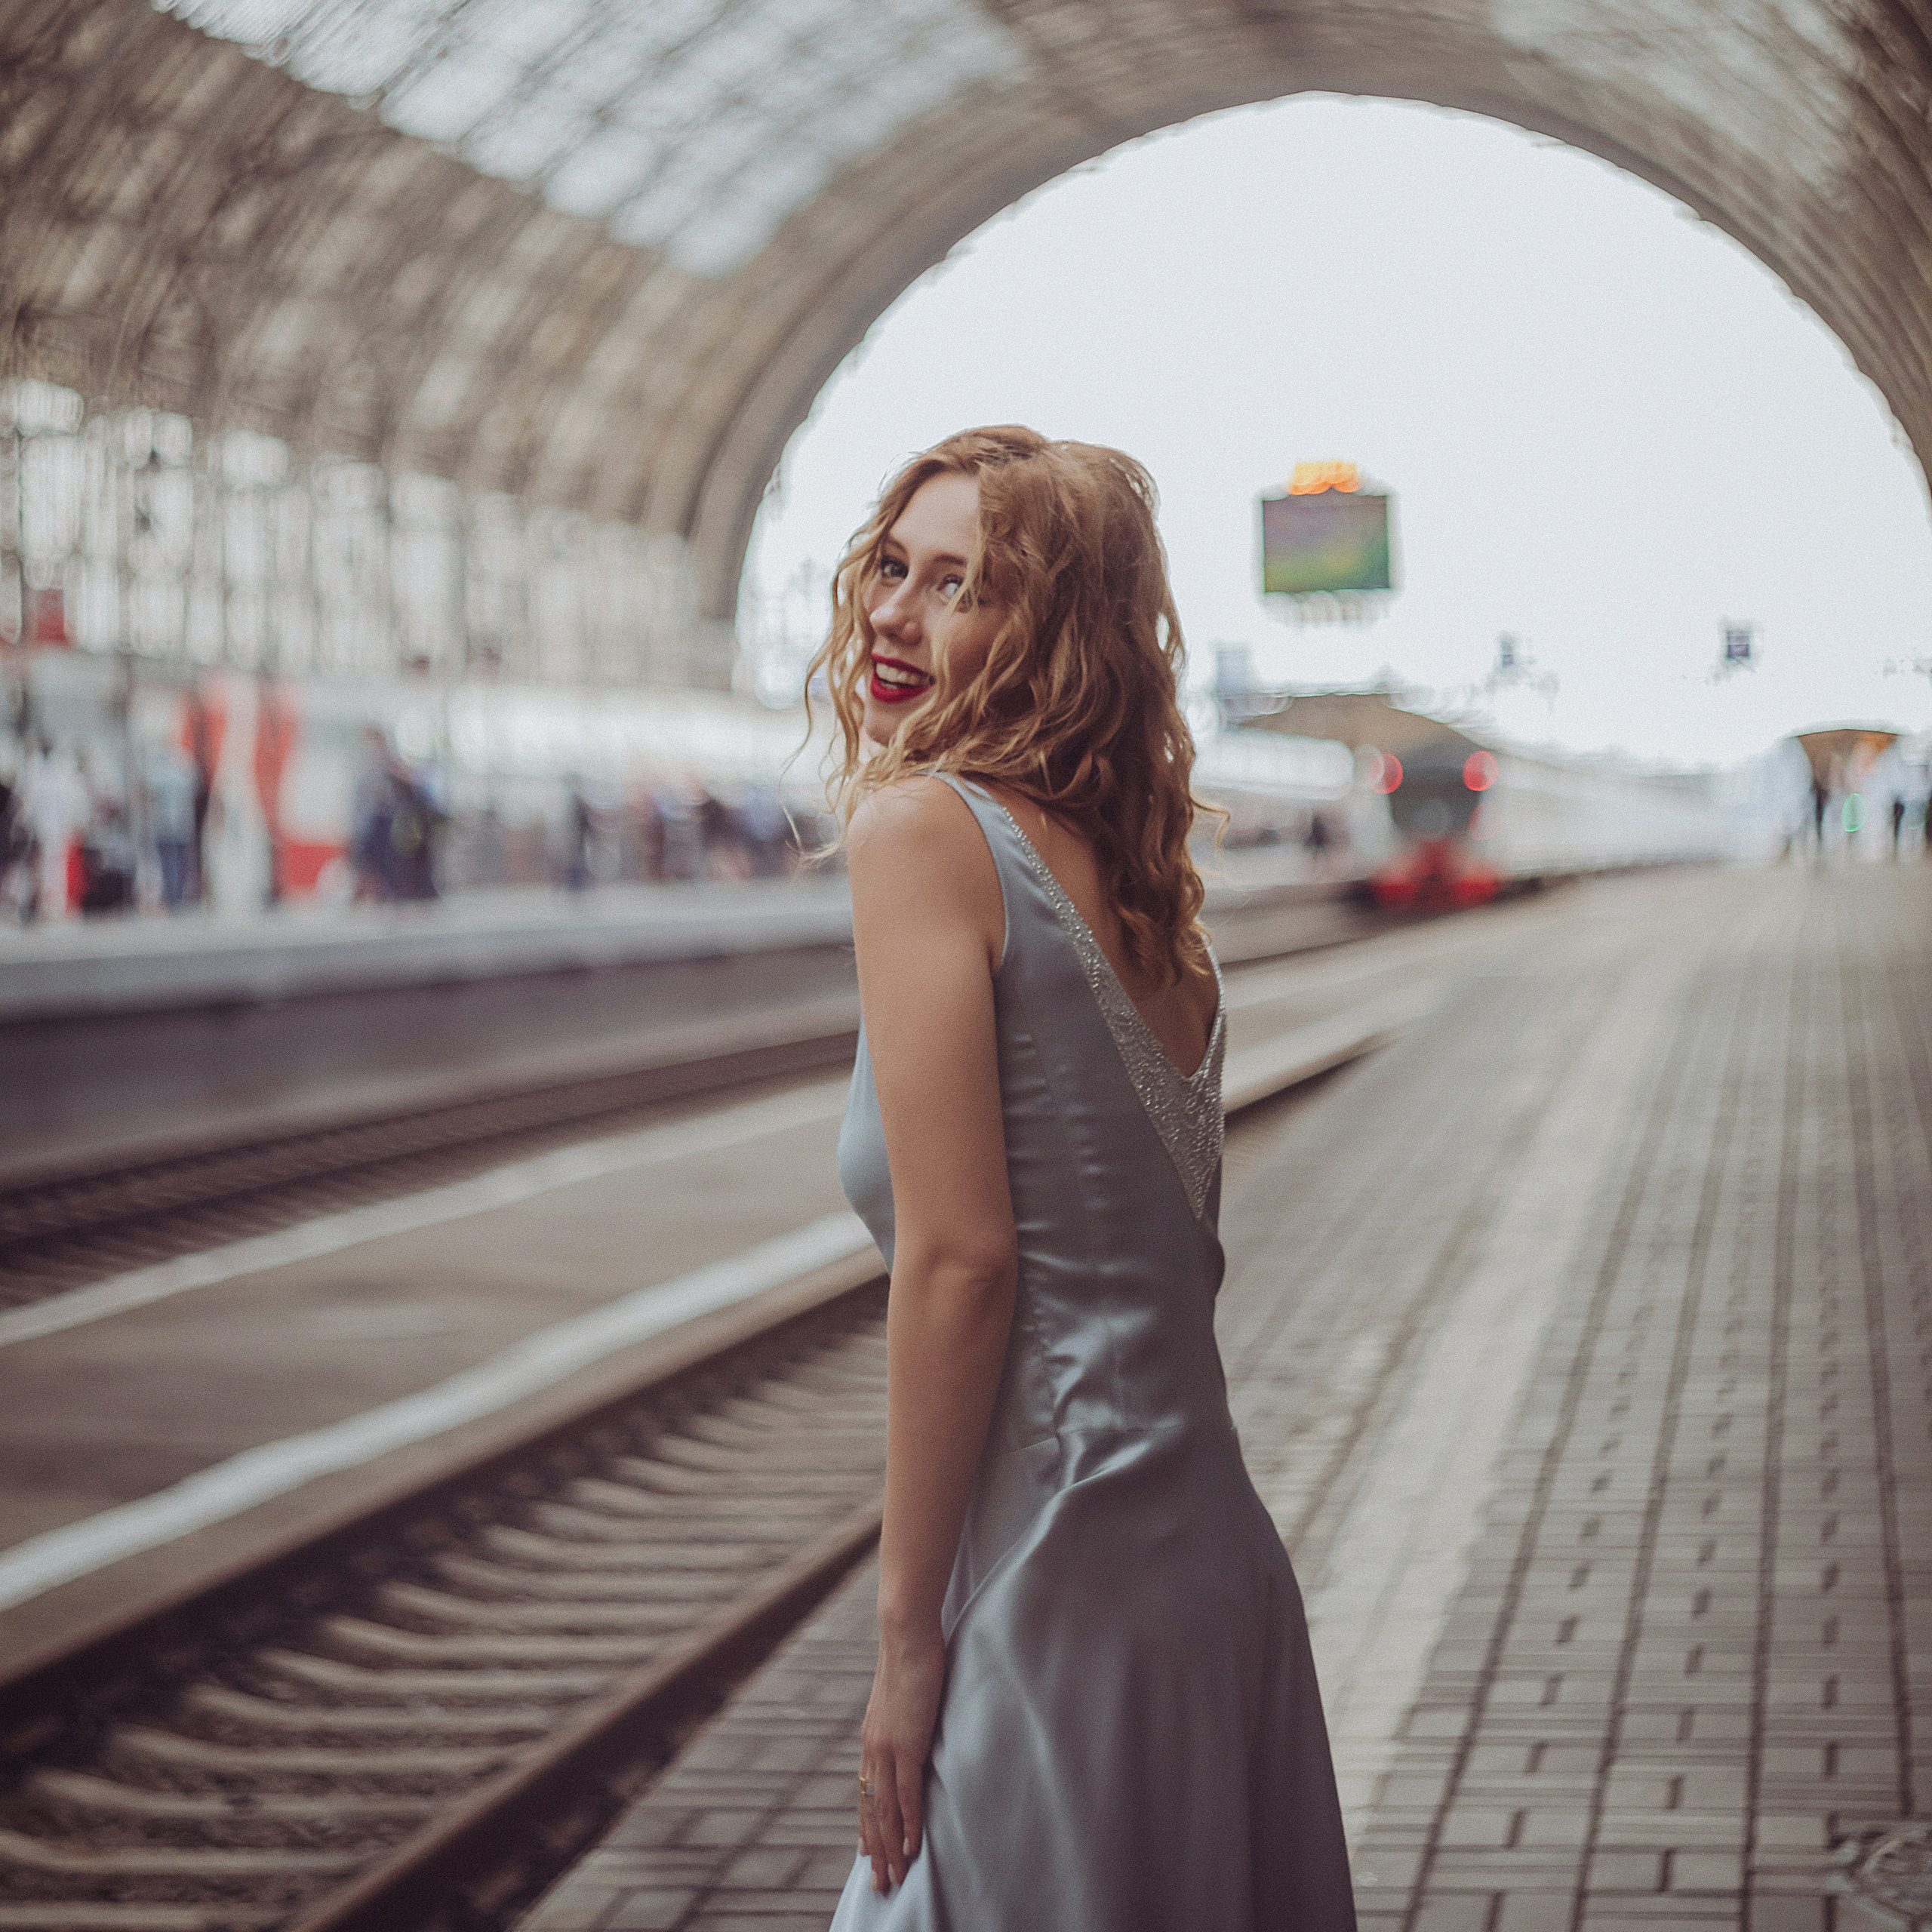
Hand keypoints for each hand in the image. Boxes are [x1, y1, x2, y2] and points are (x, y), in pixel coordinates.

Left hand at [857, 1629, 945, 1892]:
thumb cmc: (910, 1657)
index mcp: (872, 1738)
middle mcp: (873, 1749)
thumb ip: (903, 1719)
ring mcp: (887, 1748)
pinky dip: (908, 1823)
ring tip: (895, 1877)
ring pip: (884, 1811)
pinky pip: (906, 1794)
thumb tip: (910, 1730)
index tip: (868, 1852)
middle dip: (876, 1849)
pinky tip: (912, 1846)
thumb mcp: (903, 1697)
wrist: (906, 1633)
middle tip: (880, 1883)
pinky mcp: (906, 1743)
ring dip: (890, 1847)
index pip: (866, 1792)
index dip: (867, 1825)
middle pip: (871, 1810)